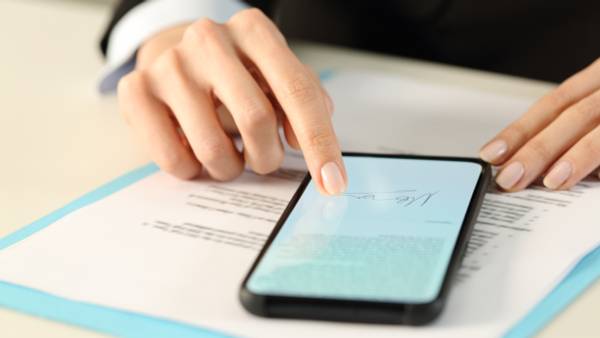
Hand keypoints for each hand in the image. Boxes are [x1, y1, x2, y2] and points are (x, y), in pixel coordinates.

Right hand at [118, 9, 346, 194]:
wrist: (175, 56)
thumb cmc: (236, 74)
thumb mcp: (275, 75)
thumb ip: (305, 102)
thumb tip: (314, 148)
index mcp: (254, 31)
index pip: (297, 91)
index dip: (320, 144)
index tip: (333, 183)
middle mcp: (210, 39)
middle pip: (257, 120)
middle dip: (267, 158)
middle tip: (262, 161)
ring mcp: (169, 64)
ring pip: (214, 148)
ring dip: (230, 169)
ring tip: (228, 157)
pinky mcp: (136, 90)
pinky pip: (173, 160)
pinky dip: (193, 172)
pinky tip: (195, 155)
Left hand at [480, 58, 599, 190]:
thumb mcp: (599, 106)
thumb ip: (575, 128)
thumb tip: (536, 166)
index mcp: (598, 80)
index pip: (551, 105)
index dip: (519, 130)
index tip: (490, 154)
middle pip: (572, 115)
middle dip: (538, 149)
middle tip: (510, 178)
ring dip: (577, 156)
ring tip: (553, 181)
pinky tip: (597, 179)